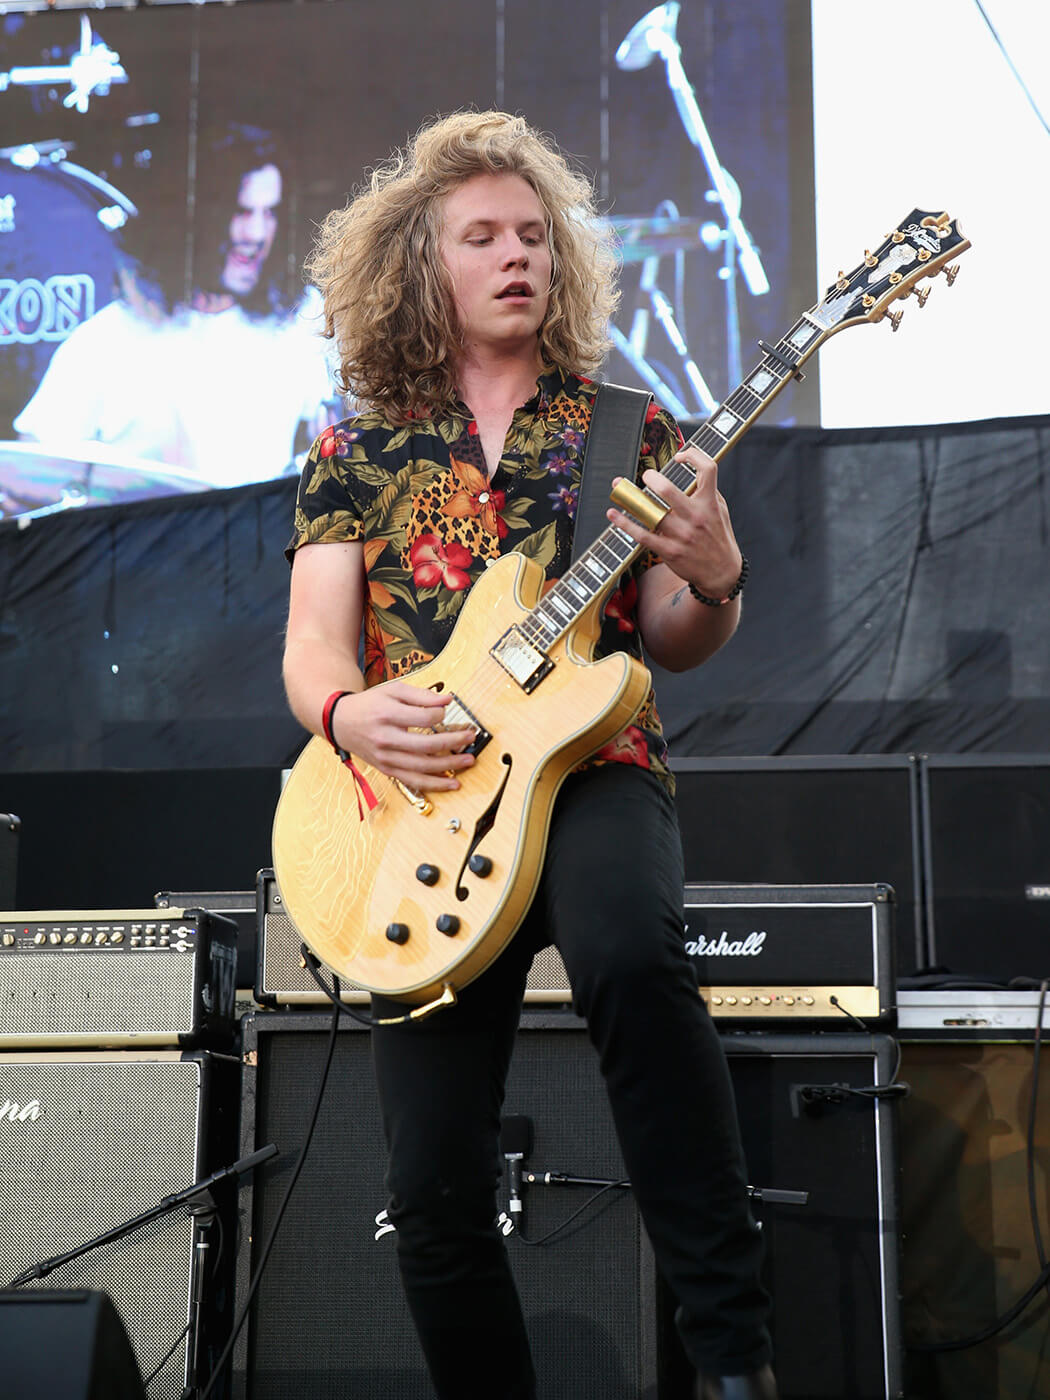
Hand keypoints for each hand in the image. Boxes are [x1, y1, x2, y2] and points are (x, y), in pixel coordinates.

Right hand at [331, 681, 476, 791]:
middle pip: (426, 746)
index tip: (445, 711)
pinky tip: (451, 783)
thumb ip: (421, 695)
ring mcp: (386, 758)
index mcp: (387, 715)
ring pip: (422, 768)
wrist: (340, 722)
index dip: (441, 714)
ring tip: (468, 761)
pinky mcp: (386, 769)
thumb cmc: (369, 705)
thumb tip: (447, 699)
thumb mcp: (393, 691)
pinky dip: (434, 784)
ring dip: (449, 767)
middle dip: (453, 742)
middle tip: (470, 738)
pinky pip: (413, 781)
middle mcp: (385, 739)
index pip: (423, 718)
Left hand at [608, 446, 741, 598]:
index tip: (680, 456)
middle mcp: (695, 517)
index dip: (693, 455)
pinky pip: (642, 535)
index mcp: (710, 503)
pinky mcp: (669, 551)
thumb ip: (706, 491)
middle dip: (651, 478)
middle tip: (645, 476)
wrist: (722, 573)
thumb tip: (688, 472)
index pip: (708, 469)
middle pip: (667, 490)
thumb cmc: (718, 537)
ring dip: (630, 499)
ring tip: (619, 490)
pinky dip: (625, 524)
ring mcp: (681, 535)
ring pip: (650, 512)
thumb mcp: (721, 511)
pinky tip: (614, 515)